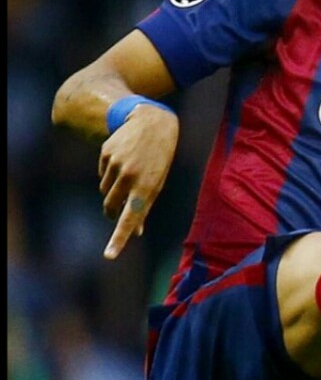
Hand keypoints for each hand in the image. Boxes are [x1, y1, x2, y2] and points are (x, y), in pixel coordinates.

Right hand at [98, 104, 178, 259]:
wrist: (153, 123)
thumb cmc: (159, 159)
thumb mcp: (158, 182)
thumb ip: (144, 207)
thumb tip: (135, 233)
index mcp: (148, 187)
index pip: (131, 219)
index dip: (120, 238)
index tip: (109, 255)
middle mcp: (131, 177)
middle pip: (111, 207)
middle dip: (113, 210)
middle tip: (123, 202)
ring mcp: (117, 164)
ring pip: (104, 190)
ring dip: (113, 188)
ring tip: (130, 170)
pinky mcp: (106, 154)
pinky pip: (101, 174)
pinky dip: (109, 171)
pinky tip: (123, 158)